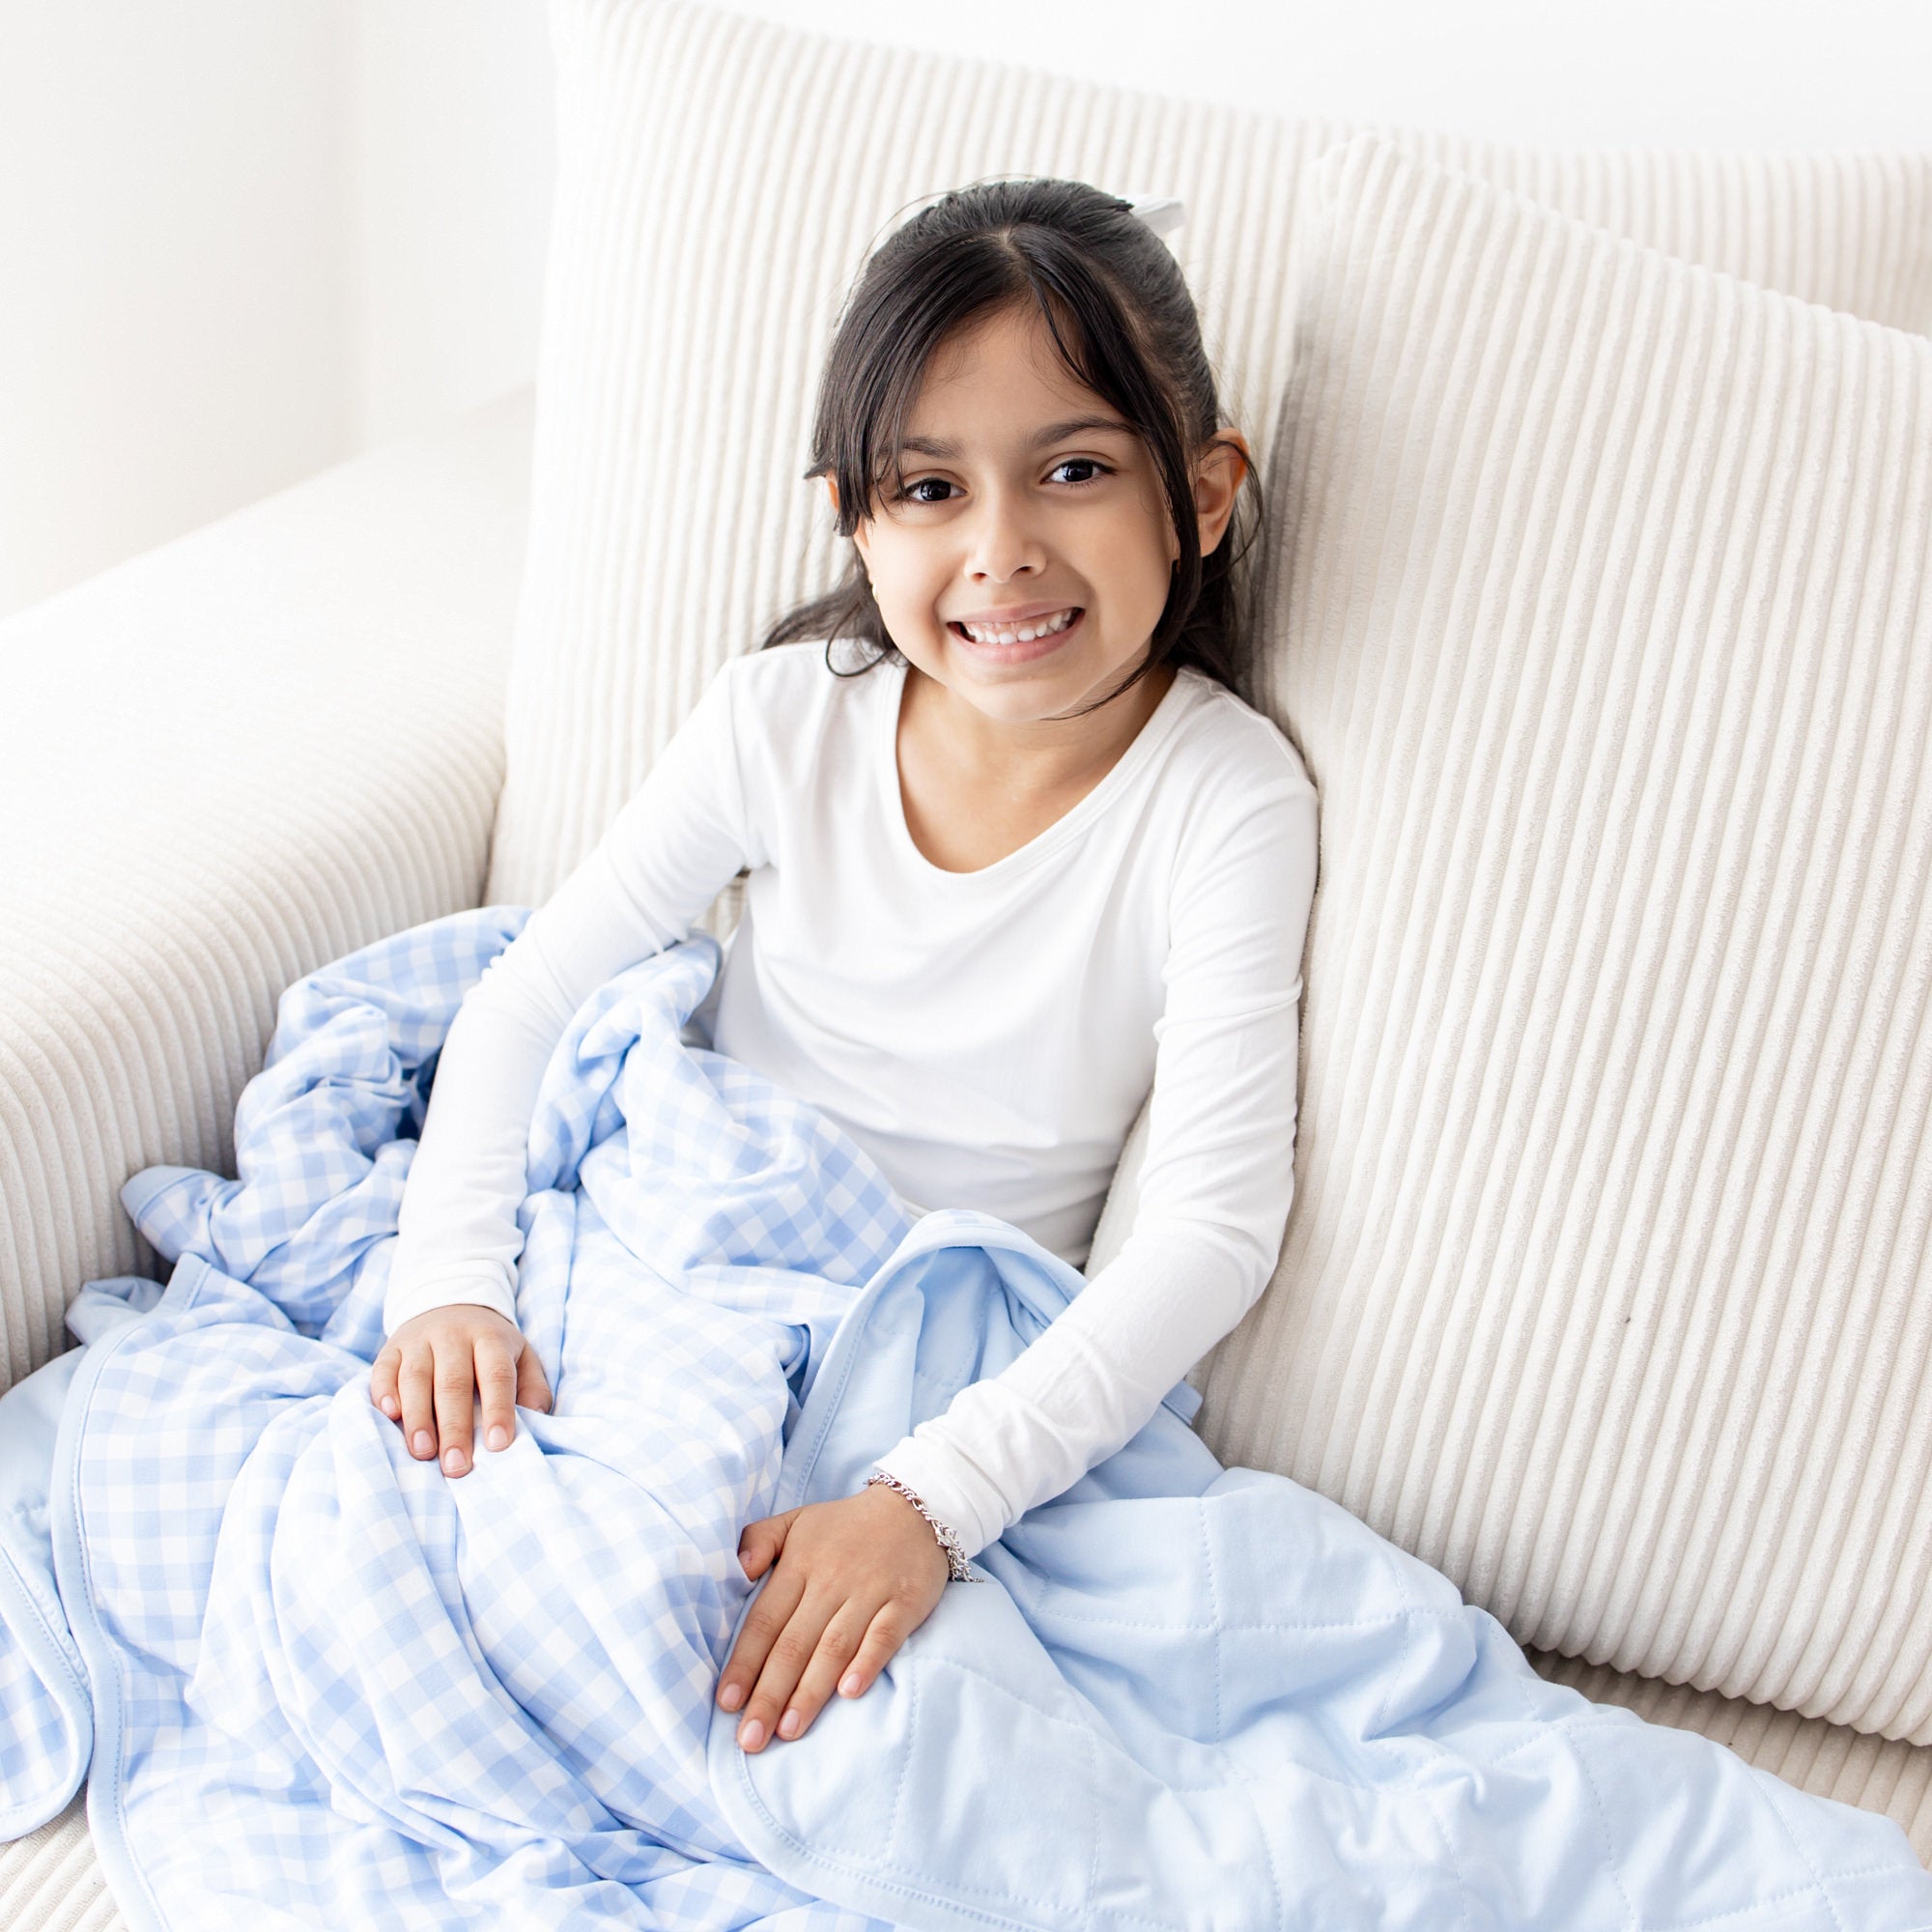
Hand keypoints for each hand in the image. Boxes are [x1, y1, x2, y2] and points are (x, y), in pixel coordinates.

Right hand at [369, 1303, 551, 1475]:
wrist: (451, 1303)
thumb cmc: (489, 1346)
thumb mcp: (521, 1356)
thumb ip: (532, 1386)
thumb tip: (535, 1417)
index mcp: (490, 1339)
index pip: (496, 1375)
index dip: (498, 1409)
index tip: (499, 1445)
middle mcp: (453, 1336)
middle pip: (453, 1382)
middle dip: (455, 1427)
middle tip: (456, 1465)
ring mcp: (420, 1340)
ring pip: (416, 1377)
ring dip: (418, 1417)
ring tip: (423, 1452)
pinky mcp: (392, 1347)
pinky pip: (384, 1368)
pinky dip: (384, 1392)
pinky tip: (390, 1415)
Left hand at [716, 1485, 951, 1750]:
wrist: (915, 1507)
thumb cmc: (845, 1526)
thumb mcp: (796, 1521)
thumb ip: (758, 1540)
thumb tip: (737, 1571)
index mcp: (799, 1564)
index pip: (765, 1620)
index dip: (744, 1663)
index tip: (726, 1704)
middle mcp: (830, 1580)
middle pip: (794, 1643)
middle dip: (769, 1694)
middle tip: (750, 1740)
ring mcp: (869, 1591)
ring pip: (834, 1646)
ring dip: (810, 1691)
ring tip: (789, 1730)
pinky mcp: (905, 1602)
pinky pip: (884, 1636)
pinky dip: (867, 1662)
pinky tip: (849, 1692)